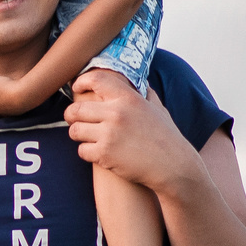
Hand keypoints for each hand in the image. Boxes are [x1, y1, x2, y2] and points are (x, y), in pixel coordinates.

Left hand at [62, 69, 201, 195]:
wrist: (174, 166)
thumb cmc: (166, 136)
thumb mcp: (157, 108)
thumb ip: (144, 92)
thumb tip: (137, 79)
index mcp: (129, 98)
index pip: (96, 80)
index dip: (82, 82)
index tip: (76, 87)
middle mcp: (117, 113)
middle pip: (76, 109)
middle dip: (71, 116)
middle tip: (75, 120)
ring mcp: (110, 134)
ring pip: (75, 130)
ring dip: (78, 135)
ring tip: (86, 137)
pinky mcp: (105, 154)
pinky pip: (81, 150)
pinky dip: (87, 152)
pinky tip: (96, 152)